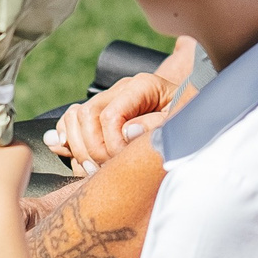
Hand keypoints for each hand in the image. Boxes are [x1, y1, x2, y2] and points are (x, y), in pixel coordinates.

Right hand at [45, 71, 180, 174]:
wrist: (191, 119)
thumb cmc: (187, 122)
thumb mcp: (180, 123)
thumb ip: (155, 126)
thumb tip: (127, 132)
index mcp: (141, 86)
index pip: (109, 116)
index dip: (111, 144)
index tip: (124, 161)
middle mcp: (121, 89)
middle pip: (86, 115)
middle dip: (93, 149)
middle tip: (105, 170)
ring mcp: (108, 99)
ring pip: (74, 117)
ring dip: (78, 147)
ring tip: (92, 168)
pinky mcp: (99, 112)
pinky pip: (70, 119)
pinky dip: (66, 137)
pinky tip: (66, 151)